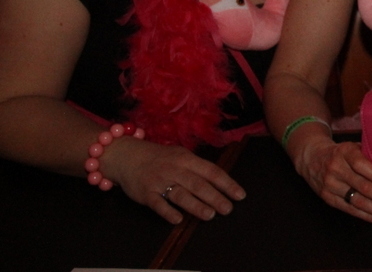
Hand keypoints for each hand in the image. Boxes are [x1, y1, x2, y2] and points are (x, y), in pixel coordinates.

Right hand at [102, 137, 245, 224]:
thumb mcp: (180, 156)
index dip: (227, 183)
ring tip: (210, 215)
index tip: (240, 195)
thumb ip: (197, 168)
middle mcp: (175, 169)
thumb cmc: (160, 158)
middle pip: (199, 184)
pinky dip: (168, 212)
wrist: (127, 155)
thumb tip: (220, 181)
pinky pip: (158, 203)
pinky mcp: (145, 192)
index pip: (211, 171)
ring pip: (181, 194)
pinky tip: (178, 220)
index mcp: (187, 159)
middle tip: (228, 209)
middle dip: (215, 197)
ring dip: (196, 205)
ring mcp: (160, 181)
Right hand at [293, 137, 371, 223]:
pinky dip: (367, 216)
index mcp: (345, 152)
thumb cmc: (341, 152)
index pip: (361, 165)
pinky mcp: (328, 198)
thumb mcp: (352, 146)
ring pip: (358, 201)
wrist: (311, 158)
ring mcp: (330, 185)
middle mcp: (336, 168)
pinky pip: (350, 210)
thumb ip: (369, 154)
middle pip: (363, 186)